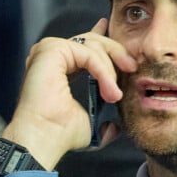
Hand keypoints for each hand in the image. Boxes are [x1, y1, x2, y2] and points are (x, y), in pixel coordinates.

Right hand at [2, 19, 136, 169]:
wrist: (44, 139)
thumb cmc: (61, 134)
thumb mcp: (92, 122)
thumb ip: (104, 117)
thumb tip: (116, 126)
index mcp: (60, 67)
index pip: (85, 45)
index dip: (103, 37)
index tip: (117, 38)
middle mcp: (53, 56)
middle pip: (94, 40)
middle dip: (117, 52)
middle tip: (132, 68)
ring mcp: (51, 50)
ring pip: (94, 46)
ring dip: (110, 70)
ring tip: (115, 95)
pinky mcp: (52, 49)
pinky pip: (89, 54)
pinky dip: (103, 72)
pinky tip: (109, 90)